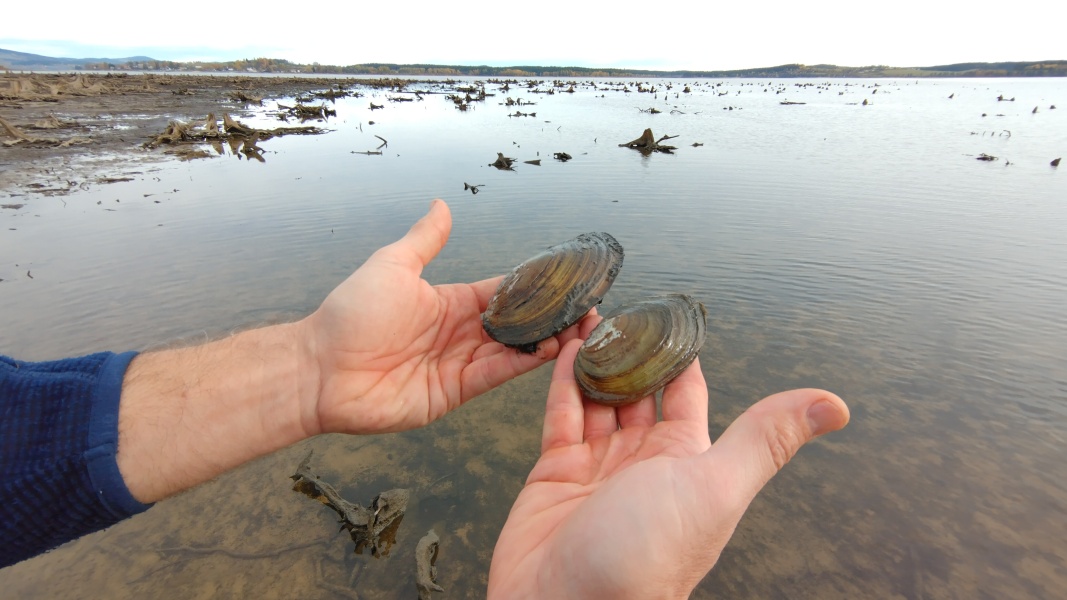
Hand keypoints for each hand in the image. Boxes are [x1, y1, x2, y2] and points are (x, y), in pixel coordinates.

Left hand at [299, 199, 596, 435]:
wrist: (321, 371)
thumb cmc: (351, 313)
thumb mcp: (393, 266)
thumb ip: (425, 240)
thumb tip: (443, 204)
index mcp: (450, 301)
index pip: (504, 291)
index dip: (537, 287)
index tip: (571, 279)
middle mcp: (461, 333)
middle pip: (518, 324)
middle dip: (554, 317)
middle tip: (591, 308)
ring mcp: (460, 364)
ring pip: (516, 351)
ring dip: (550, 341)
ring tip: (584, 328)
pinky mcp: (456, 393)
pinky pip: (497, 375)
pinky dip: (527, 365)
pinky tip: (554, 351)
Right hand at [487, 338, 849, 598]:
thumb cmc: (647, 558)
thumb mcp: (714, 488)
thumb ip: (763, 439)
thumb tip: (836, 405)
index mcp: (687, 461)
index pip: (688, 391)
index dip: (680, 351)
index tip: (669, 310)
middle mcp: (644, 462)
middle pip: (639, 389)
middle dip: (631, 348)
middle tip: (619, 304)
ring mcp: (598, 468)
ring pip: (598, 397)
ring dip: (595, 357)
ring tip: (589, 313)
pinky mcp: (555, 475)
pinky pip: (561, 417)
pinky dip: (562, 382)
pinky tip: (565, 349)